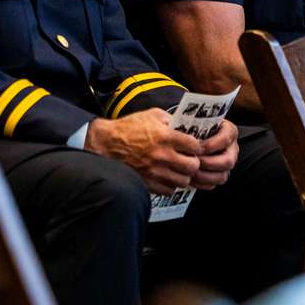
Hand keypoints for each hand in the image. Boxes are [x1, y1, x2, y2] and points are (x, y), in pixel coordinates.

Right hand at [84, 108, 201, 194]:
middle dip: (194, 163)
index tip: (194, 147)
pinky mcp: (148, 183)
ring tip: (179, 169)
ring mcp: (155, 171)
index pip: (195, 146)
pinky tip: (167, 176)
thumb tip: (186, 127)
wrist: (106, 144)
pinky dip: (171, 184)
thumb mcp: (151, 115)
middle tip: (189, 159)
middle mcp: (162, 155)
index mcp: (165, 136)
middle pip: (192, 166)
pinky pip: (169, 190)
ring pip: (183, 181)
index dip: (197, 147)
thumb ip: (171, 120)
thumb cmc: (129, 128)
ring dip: (183, 175)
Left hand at [192, 120, 238, 189]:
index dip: (211, 145)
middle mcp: (231, 148)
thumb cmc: (190, 126)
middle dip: (208, 163)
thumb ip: (192, 125)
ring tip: (190, 172)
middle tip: (193, 161)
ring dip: (204, 176)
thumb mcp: (193, 122)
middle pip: (227, 161)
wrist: (188, 136)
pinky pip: (214, 184)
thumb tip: (182, 133)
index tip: (197, 147)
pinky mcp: (219, 174)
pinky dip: (202, 184)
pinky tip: (190, 179)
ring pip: (222, 176)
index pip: (225, 139)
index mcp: (229, 131)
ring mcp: (226, 163)